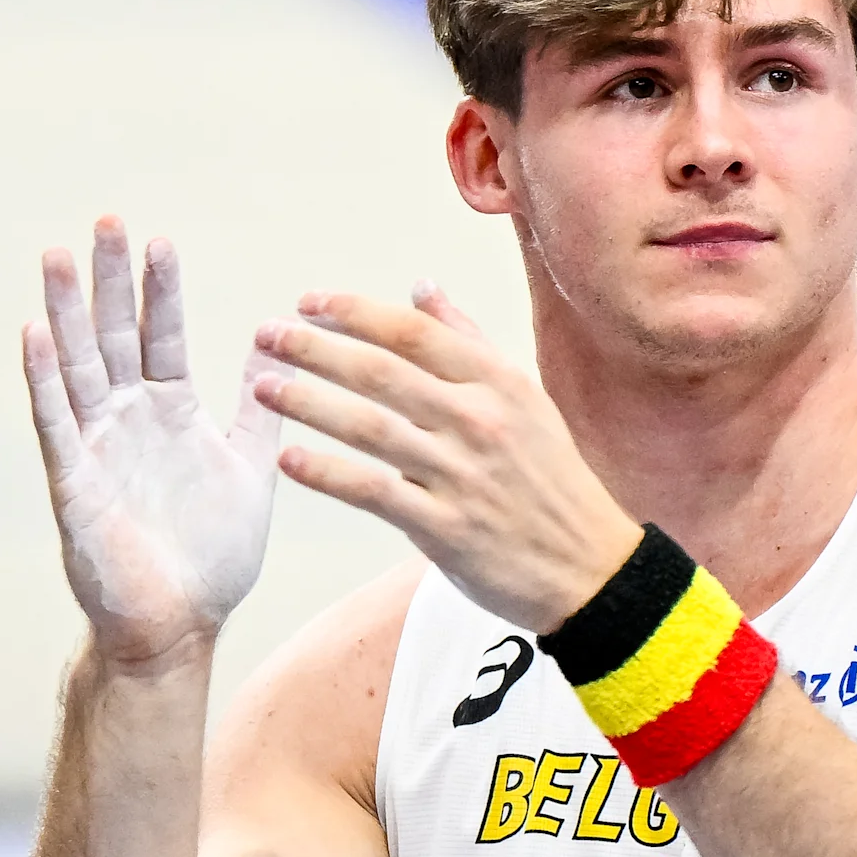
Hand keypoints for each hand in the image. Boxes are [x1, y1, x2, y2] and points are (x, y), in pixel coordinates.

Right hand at [23, 220, 285, 666]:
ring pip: (76, 366)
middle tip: (106, 221)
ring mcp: (96, 447)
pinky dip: (43, 379)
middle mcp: (127, 420)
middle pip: (112, 335)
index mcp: (169, 413)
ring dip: (65, 312)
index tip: (158, 241)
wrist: (180, 626)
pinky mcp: (75, 482)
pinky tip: (33, 333)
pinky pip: (55, 423)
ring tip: (57, 256)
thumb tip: (279, 349)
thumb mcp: (250, 471)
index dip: (159, 291)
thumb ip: (257, 410)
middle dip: (109, 281)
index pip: (160, 336)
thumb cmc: (211, 559)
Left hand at [253, 287, 642, 631]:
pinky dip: (327, 474)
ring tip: (264, 388)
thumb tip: (422, 288)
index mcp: (498, 383)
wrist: (592, 568)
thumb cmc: (552, 481)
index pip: (413, 333)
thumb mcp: (525, 400)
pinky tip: (290, 461)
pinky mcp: (447, 528)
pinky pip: (374, 492)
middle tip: (268, 335)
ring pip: (370, 427)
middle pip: (382, 371)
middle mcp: (479, 421)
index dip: (355, 312)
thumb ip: (468, 342)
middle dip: (316, 349)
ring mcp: (463, 476)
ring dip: (309, 403)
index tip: (307, 301)